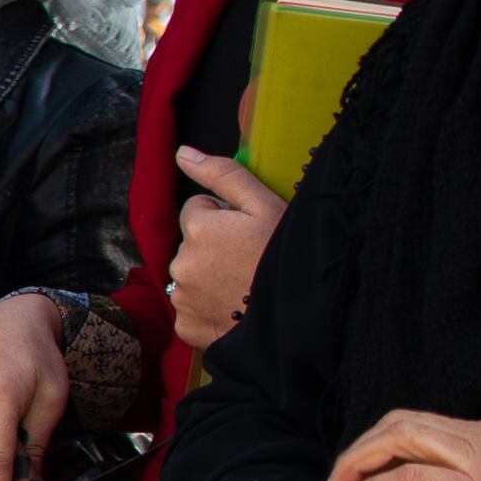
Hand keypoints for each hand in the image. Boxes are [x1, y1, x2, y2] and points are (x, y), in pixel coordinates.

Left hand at [171, 152, 281, 354]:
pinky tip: (235, 308)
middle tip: (251, 260)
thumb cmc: (288, 256)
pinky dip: (208, 308)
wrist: (299, 318)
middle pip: (193, 242)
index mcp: (198, 228)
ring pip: (191, 275)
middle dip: (215, 246)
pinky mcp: (185, 327)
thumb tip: (182, 153)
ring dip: (210, 276)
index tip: (249, 233)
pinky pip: (191, 309)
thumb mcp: (265, 205)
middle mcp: (180, 262)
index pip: (198, 208)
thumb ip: (222, 174)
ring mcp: (181, 298)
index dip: (226, 217)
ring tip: (246, 285)